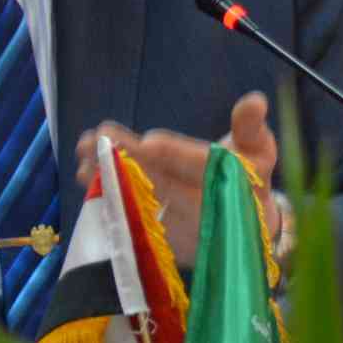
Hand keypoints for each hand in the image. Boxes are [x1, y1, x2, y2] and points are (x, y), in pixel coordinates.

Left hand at [78, 93, 276, 265]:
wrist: (248, 233)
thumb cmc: (250, 181)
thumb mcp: (260, 152)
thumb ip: (251, 127)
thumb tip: (255, 100)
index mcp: (229, 186)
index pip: (198, 168)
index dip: (174, 155)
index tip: (148, 140)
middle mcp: (202, 212)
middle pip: (161, 184)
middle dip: (127, 160)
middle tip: (98, 136)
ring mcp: (178, 231)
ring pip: (139, 201)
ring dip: (107, 177)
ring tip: (82, 152)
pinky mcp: (159, 242)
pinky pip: (129, 216)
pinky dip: (105, 195)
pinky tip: (84, 174)